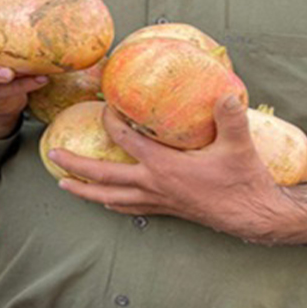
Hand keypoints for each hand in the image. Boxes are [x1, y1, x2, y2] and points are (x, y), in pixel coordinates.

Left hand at [49, 95, 289, 241]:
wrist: (254, 215)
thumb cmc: (244, 180)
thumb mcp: (239, 145)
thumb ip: (230, 118)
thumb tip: (227, 92)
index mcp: (164, 167)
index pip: (125, 141)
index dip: (111, 122)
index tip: (103, 105)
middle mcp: (153, 185)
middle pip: (103, 177)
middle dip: (75, 165)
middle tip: (52, 155)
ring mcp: (157, 200)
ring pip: (110, 198)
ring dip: (85, 191)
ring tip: (63, 184)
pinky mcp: (165, 209)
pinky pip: (128, 207)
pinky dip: (110, 203)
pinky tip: (104, 202)